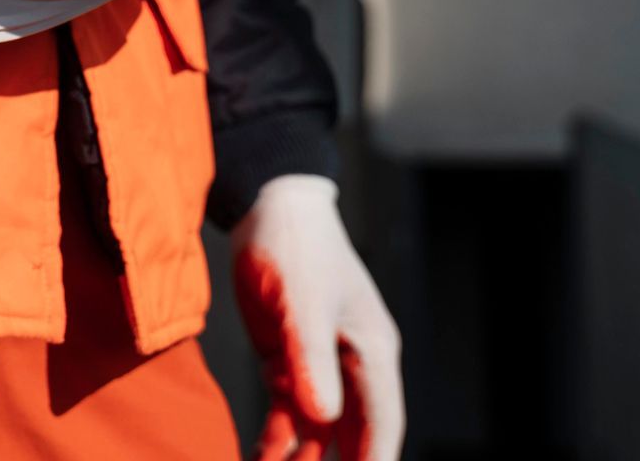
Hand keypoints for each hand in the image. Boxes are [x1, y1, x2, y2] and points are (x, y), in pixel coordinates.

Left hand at [233, 176, 402, 460]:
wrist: (265, 204)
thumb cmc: (295, 244)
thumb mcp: (302, 303)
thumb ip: (312, 360)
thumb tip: (324, 418)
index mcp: (372, 352)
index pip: (382, 425)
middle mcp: (351, 365)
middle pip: (351, 435)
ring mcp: (319, 363)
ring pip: (315, 429)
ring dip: (297, 457)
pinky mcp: (287, 357)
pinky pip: (286, 410)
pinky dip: (275, 436)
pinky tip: (258, 455)